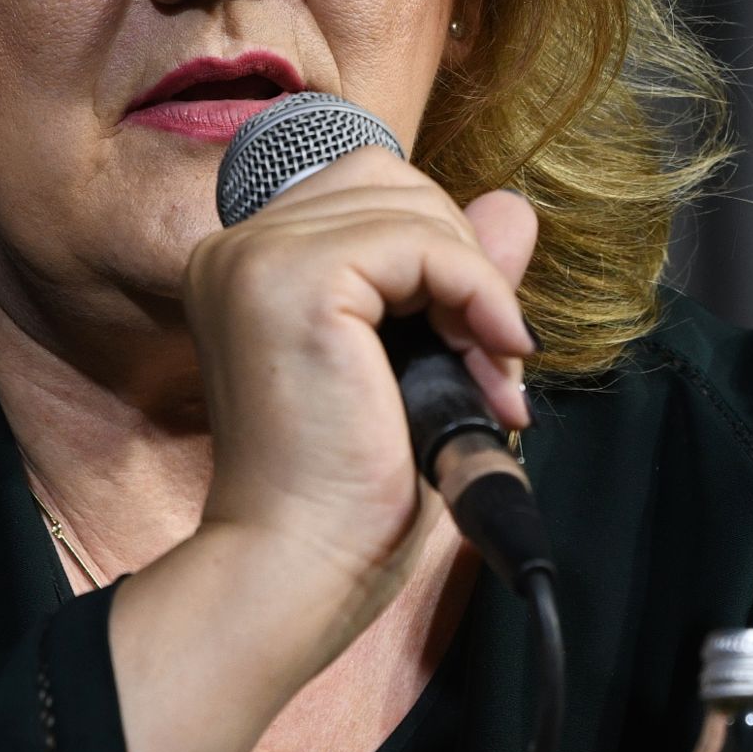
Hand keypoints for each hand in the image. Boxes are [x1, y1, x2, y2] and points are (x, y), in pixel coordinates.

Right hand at [178, 147, 537, 623]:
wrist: (297, 569)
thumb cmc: (347, 497)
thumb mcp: (419, 367)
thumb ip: (453, 279)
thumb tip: (513, 206)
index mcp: (250, 267)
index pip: (369, 191)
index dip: (443, 251)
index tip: (477, 345)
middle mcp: (238, 250)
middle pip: (393, 182)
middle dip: (465, 264)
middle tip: (492, 367)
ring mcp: (257, 258)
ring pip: (414, 208)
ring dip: (478, 289)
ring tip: (489, 381)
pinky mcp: (295, 281)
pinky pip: (422, 243)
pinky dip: (477, 293)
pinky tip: (491, 359)